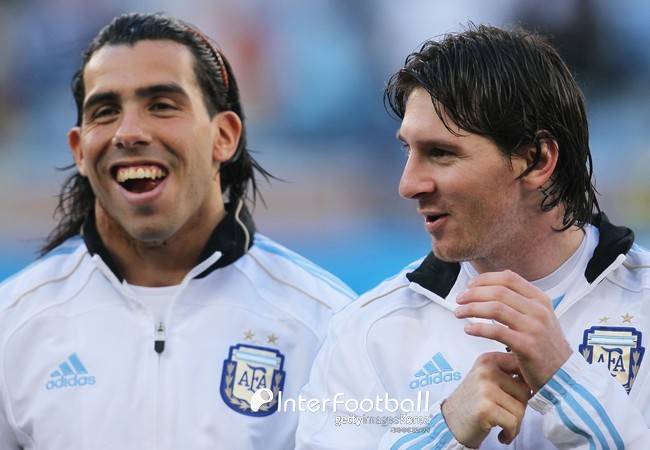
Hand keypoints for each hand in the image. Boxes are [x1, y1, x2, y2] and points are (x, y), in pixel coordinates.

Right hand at [442, 352, 530, 447]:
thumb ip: (507, 373)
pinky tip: (500, 434)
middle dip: (519, 408)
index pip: (521, 367)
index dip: (525, 386)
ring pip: (521, 408)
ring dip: (515, 423)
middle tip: (505, 414)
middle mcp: (486, 370)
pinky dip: (510, 433)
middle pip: (525, 391)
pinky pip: (513, 422)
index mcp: (488, 360)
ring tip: (501, 424)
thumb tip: (535, 375)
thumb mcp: (487, 379)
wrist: (450, 423)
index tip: (514, 397)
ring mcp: (485, 388)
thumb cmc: (473, 403)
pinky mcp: (485, 407)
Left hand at [455, 270, 571, 391]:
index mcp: (540, 299)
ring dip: (471, 309)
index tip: (470, 285)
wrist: (564, 375)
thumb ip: (520, 303)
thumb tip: (489, 290)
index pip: (509, 278)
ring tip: (458, 313)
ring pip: (495, 308)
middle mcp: (538, 310)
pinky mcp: (527, 346)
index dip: (485, 279)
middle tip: (459, 299)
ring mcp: (534, 327)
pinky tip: (468, 329)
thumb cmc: (546, 347)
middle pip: (498, 291)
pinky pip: (496, 331)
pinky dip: (478, 328)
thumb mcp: (539, 318)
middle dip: (473, 293)